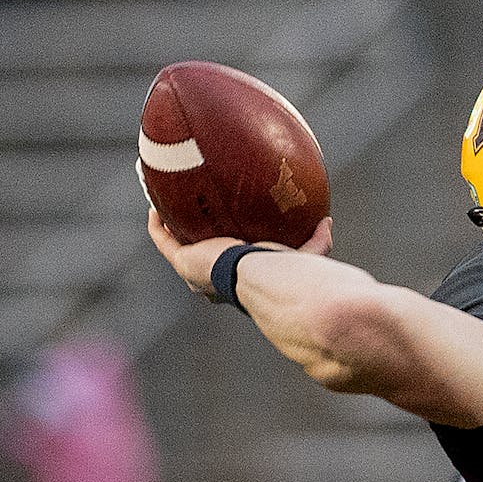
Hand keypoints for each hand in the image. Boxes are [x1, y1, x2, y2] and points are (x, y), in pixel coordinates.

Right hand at [146, 209, 333, 298]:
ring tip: (164, 200)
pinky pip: (162, 240)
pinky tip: (155, 201)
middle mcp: (212, 280)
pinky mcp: (183, 262)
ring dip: (168, 224)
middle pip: (196, 255)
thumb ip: (316, 242)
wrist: (263, 276)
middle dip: (189, 235)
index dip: (221, 250)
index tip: (222, 229)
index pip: (227, 267)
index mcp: (238, 281)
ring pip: (175, 245)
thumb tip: (327, 222)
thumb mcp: (304, 255)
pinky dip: (157, 223)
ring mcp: (194, 271)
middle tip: (189, 210)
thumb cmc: (286, 272)